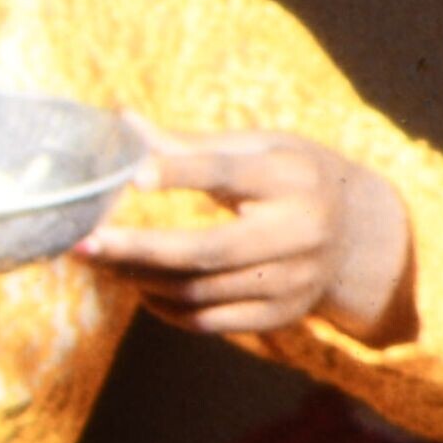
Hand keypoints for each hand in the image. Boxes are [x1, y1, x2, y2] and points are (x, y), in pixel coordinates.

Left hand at [95, 128, 408, 343]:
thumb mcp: (258, 149)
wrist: (359, 234)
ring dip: (140, 278)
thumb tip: (119, 120)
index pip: (228, 174)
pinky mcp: (281, 315)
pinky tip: (136, 286)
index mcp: (292, 178)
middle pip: (207, 250)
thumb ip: (189, 145)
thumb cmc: (290, 178)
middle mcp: (300, 233)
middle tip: (83, 242)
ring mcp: (294, 280)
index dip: (179, 173)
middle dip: (139, 249)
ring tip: (100, 262)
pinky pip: (207, 322)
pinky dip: (163, 307)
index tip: (132, 175)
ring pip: (199, 291)